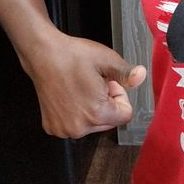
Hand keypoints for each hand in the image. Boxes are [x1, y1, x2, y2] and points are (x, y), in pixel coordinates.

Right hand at [18, 33, 147, 138]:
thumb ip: (126, 73)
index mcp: (96, 113)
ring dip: (91, 108)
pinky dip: (75, 112)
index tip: (108, 83)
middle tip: (93, 83)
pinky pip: (75, 124)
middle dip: (106, 102)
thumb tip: (141, 77)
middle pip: (109, 121)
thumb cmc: (71, 56)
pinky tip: (69, 95)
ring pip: (92, 124)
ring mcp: (63, 129)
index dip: (120, 96)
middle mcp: (79, 127)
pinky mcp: (52, 127)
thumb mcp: (106, 59)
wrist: (42, 54)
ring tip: (80, 88)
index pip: (125, 114)